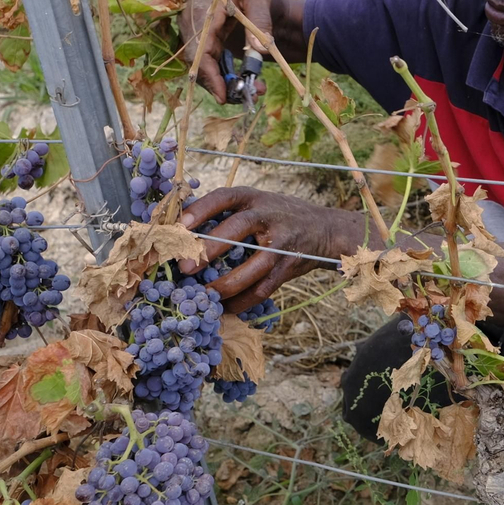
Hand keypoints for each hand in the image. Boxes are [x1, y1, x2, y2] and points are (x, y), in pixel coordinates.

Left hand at [178, 187, 353, 314]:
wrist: (324, 229)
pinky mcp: (289, 265)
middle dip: (210, 248)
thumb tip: (179, 230)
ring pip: (255, 266)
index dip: (201, 209)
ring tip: (205, 294)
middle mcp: (269, 215)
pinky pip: (264, 288)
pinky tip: (227, 307)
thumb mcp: (256, 204)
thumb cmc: (277, 216)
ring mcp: (282, 242)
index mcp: (253, 197)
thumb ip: (227, 213)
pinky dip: (243, 301)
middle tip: (185, 267)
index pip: (224, 197)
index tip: (180, 225)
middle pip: (238, 227)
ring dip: (227, 284)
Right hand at [179, 0, 277, 103]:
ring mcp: (196, 33)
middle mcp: (193, 25)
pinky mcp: (203, 39)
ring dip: (226, 82)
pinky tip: (248, 81)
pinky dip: (225, 75)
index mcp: (203, 11)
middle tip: (251, 96)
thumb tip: (261, 51)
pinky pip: (209, 62)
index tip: (223, 95)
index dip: (208, 75)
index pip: (198, 50)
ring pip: (204, 65)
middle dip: (222, 85)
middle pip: (199, 63)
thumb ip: (260, 21)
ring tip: (255, 90)